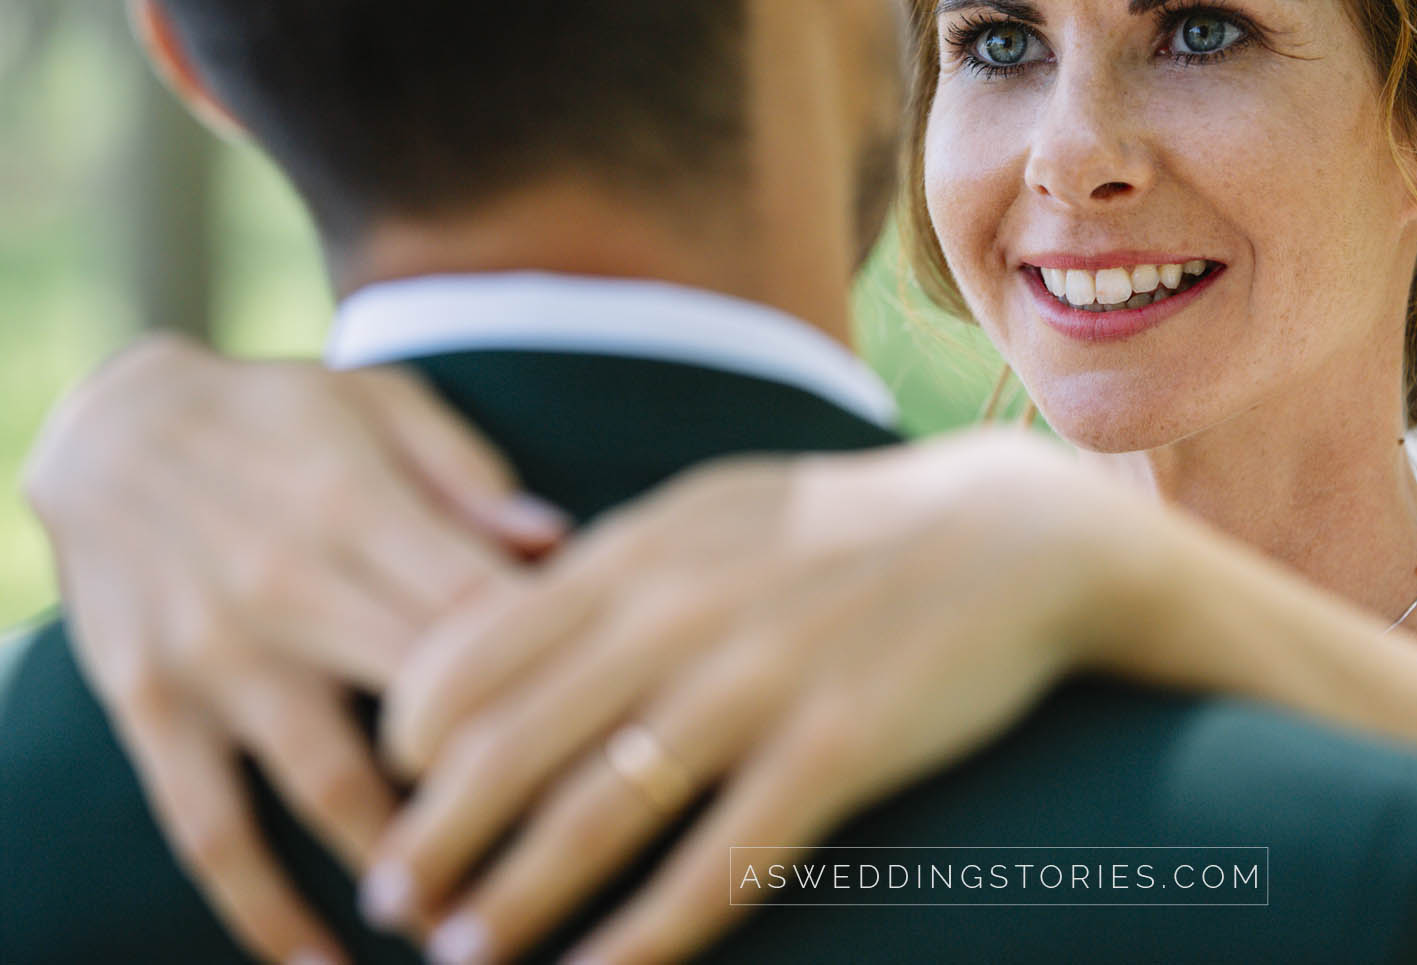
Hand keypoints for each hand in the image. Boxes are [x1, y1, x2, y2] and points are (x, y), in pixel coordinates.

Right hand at [24, 332, 560, 964]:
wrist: (107, 421)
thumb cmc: (282, 410)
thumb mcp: (383, 404)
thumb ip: (470, 479)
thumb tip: (561, 540)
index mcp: (363, 509)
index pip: (488, 613)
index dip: (564, 680)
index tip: (634, 739)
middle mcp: (290, 588)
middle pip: (428, 708)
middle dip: (511, 788)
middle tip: (587, 854)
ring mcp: (216, 657)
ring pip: (328, 786)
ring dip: (406, 866)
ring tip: (474, 928)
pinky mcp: (151, 707)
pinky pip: (207, 828)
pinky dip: (259, 909)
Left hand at [360, 429, 1173, 964]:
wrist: (1010, 533)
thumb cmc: (845, 525)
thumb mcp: (715, 511)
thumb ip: (613, 567)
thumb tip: (503, 627)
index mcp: (639, 551)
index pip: (470, 654)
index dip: (407, 743)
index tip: (391, 794)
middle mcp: (680, 614)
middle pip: (506, 750)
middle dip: (429, 843)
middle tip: (393, 906)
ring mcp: (759, 684)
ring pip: (593, 819)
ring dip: (511, 905)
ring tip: (462, 957)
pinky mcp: (837, 750)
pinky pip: (716, 868)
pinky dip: (642, 942)